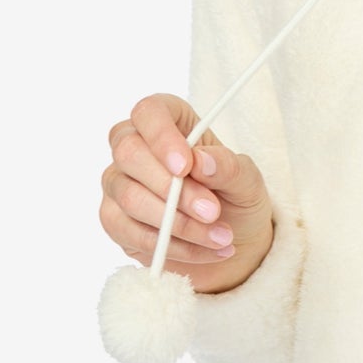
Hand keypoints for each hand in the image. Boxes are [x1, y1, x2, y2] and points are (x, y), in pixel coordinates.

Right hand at [100, 93, 273, 293]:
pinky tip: (205, 250)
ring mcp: (119, 183)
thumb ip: (228, 167)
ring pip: (129, 197)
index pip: (149, 112)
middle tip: (213, 211)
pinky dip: (171, 246)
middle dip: (172, 188)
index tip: (185, 166)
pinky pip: (129, 231)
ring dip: (178, 223)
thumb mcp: (247, 181)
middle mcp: (136, 146)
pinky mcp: (114, 220)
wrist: (233, 240)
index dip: (161, 136)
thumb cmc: (236, 198)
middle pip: (128, 153)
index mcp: (170, 121)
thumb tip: (201, 161)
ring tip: (220, 237)